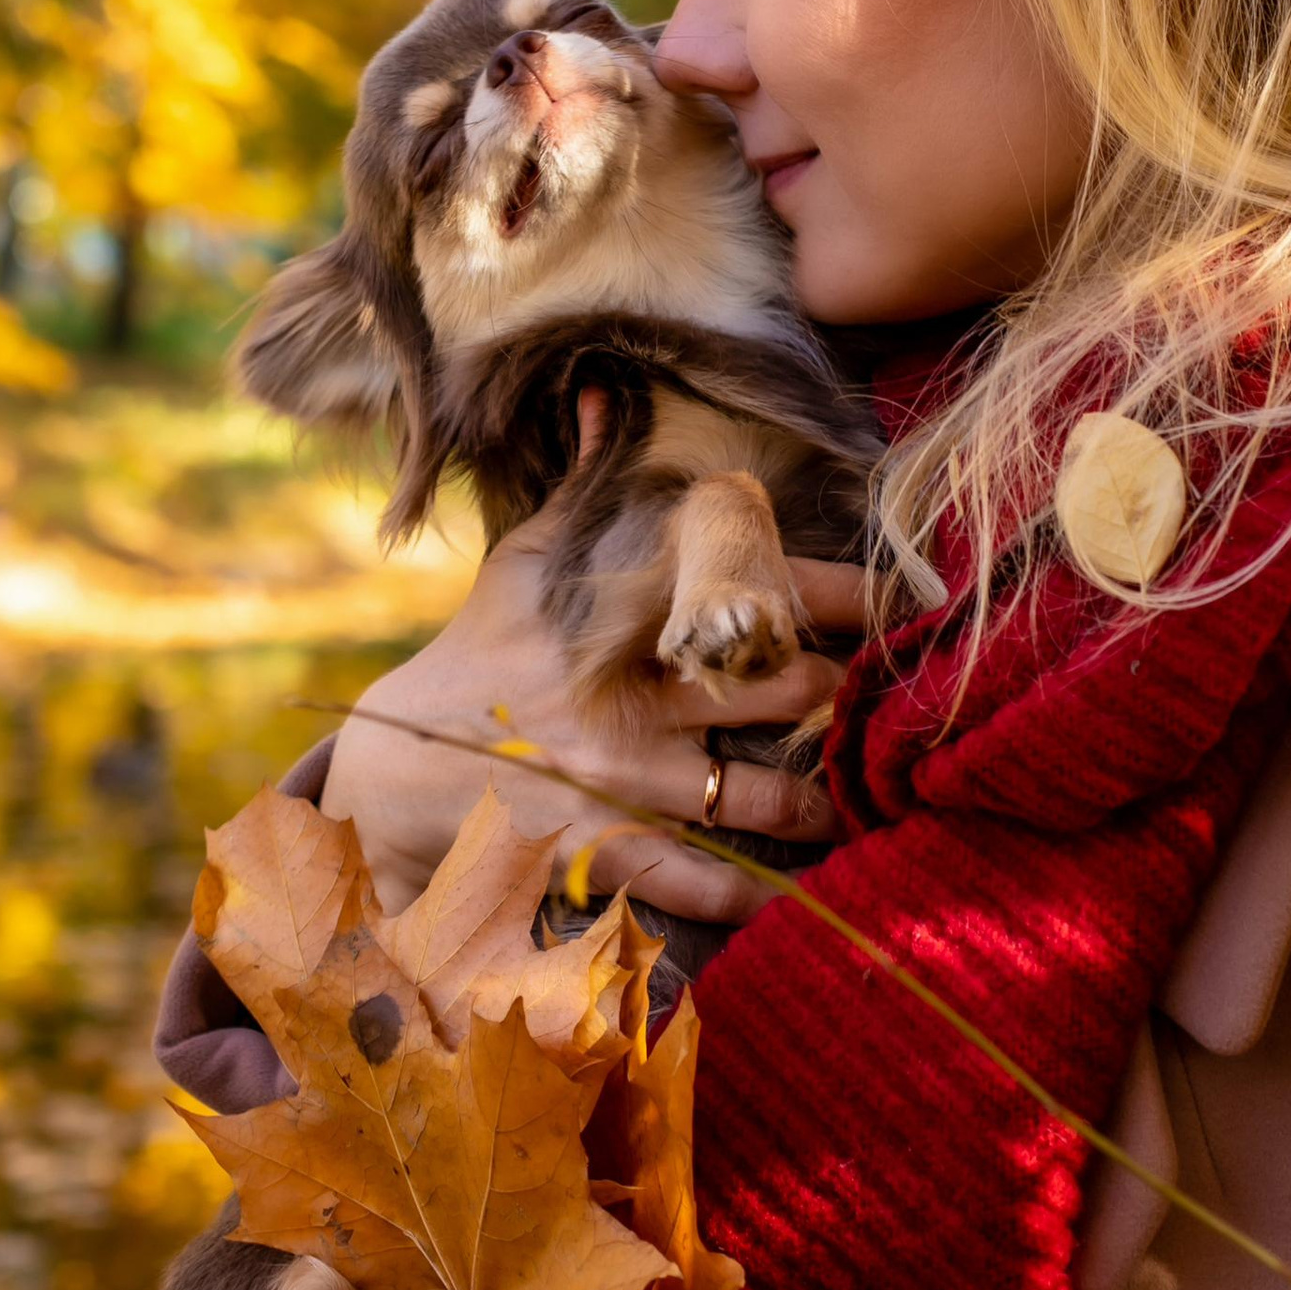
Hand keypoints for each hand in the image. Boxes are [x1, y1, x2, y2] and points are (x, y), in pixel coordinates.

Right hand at [322, 410, 869, 920]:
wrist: (394, 771)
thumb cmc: (480, 652)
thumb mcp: (524, 559)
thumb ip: (584, 481)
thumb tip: (608, 393)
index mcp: (614, 610)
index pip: (745, 584)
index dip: (832, 592)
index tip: (896, 599)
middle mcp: (623, 691)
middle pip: (771, 686)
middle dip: (840, 691)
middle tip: (895, 698)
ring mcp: (611, 777)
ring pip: (750, 790)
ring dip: (820, 795)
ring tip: (867, 795)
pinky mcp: (595, 847)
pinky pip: (690, 875)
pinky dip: (747, 893)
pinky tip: (796, 896)